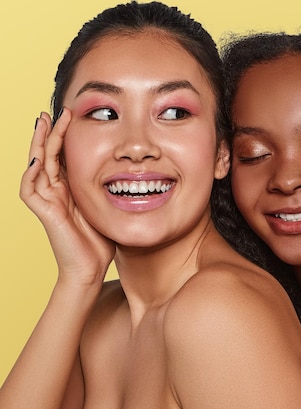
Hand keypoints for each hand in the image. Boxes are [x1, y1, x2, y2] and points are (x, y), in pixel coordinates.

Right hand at [20, 109, 114, 285]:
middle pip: (47, 154)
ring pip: (36, 165)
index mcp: (69, 188)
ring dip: (40, 143)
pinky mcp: (45, 213)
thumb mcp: (108, 205)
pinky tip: (38, 158)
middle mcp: (55, 191)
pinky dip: (32, 173)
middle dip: (51, 132)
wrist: (90, 269)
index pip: (63, 155)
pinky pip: (30, 189)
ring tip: (45, 122)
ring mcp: (47, 201)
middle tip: (57, 111)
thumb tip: (131, 169)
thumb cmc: (100, 240)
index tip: (73, 115)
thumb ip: (110, 188)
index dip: (65, 135)